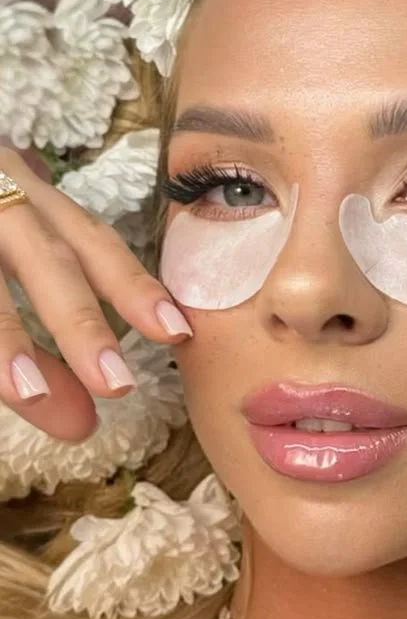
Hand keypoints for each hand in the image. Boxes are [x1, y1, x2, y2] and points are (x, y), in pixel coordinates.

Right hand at [0, 146, 190, 440]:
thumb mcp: (11, 254)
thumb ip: (41, 344)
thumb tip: (80, 424)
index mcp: (26, 194)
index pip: (90, 239)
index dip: (133, 283)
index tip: (177, 332)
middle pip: (43, 255)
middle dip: (80, 320)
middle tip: (117, 384)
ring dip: (5, 335)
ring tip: (29, 393)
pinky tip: (4, 377)